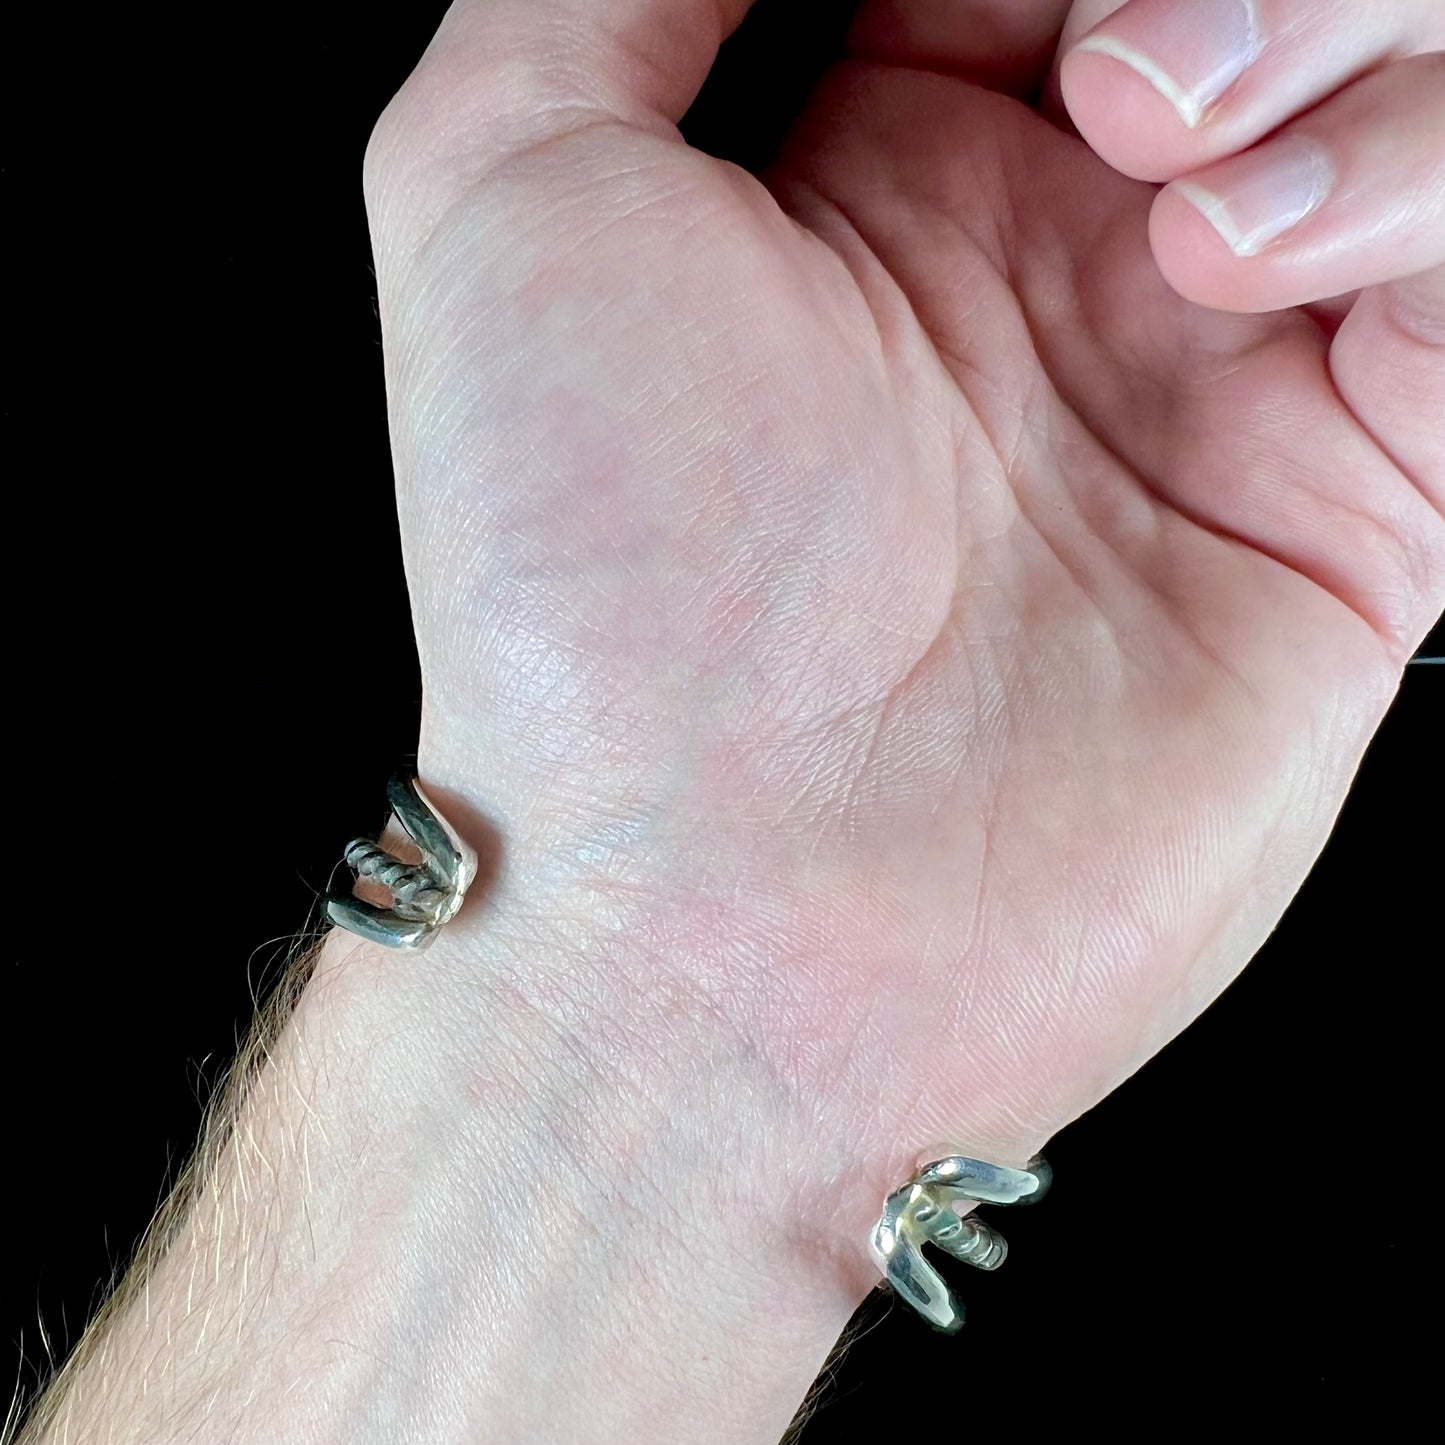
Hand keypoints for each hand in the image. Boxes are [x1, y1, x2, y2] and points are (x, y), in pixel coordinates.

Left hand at [365, 0, 1439, 1196]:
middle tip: (1106, 71)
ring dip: (1332, 38)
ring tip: (1162, 161)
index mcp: (889, 162)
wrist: (718, 910)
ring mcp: (1224, 375)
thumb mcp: (503, 195)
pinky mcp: (1359, 504)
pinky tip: (1247, 263)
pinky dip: (1421, 189)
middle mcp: (1068, 257)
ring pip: (1408, 82)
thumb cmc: (584, 586)